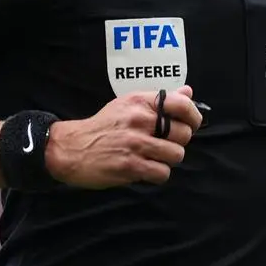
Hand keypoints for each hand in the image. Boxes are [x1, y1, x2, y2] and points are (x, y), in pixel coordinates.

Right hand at [46, 86, 202, 188]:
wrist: (71, 148)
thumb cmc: (103, 127)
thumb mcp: (128, 105)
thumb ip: (159, 101)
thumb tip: (189, 92)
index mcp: (140, 103)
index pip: (181, 104)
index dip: (194, 116)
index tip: (193, 124)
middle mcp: (140, 120)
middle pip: (183, 133)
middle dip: (179, 142)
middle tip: (166, 144)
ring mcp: (135, 144)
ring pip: (176, 155)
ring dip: (168, 159)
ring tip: (155, 157)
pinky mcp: (130, 165)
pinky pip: (162, 173)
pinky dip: (158, 174)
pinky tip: (146, 169)